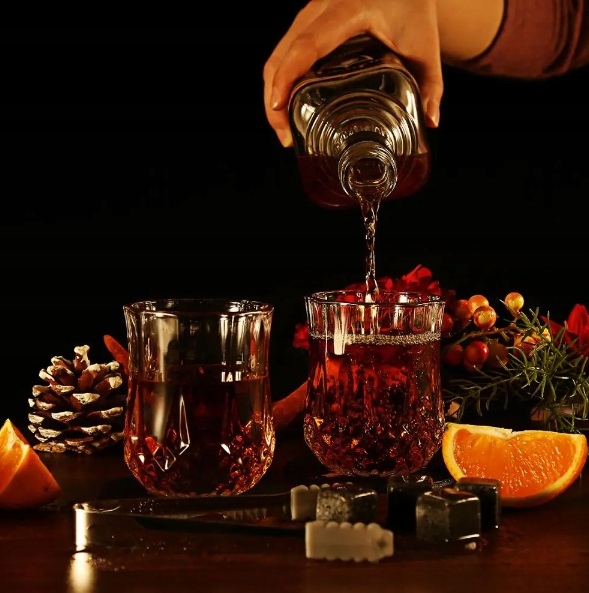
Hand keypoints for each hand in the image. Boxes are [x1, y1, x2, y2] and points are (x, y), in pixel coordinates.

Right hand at [263, 0, 442, 147]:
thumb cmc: (413, 6)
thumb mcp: (424, 46)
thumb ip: (431, 84)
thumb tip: (430, 121)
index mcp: (348, 9)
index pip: (307, 46)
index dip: (287, 78)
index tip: (280, 108)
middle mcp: (321, 8)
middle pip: (281, 55)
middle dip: (274, 99)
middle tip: (286, 136)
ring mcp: (310, 14)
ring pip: (277, 54)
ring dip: (274, 92)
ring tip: (286, 129)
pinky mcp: (308, 23)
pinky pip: (284, 52)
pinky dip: (281, 81)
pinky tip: (288, 106)